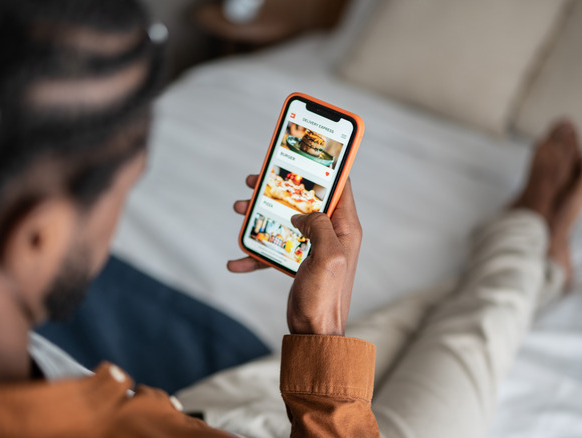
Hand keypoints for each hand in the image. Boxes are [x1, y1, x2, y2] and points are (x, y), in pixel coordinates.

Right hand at [229, 175, 362, 335]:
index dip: (325, 165)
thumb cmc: (325, 298)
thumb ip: (319, 226)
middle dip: (279, 187)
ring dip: (261, 214)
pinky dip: (255, 253)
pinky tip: (236, 261)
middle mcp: (331, 234)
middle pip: (304, 199)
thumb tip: (302, 214)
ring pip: (285, 220)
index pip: (340, 185)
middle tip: (256, 178)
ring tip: (239, 209)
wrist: (313, 334)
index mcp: (345, 228)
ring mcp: (313, 248)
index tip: (305, 150)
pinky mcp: (297, 262)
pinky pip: (274, 250)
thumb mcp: (328, 256)